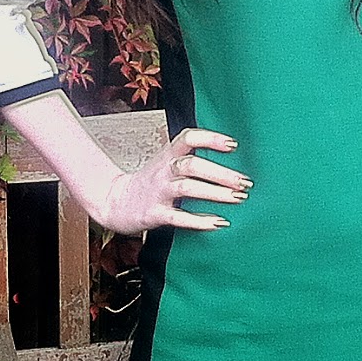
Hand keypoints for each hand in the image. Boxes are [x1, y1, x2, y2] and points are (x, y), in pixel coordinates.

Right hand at [95, 127, 248, 233]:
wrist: (116, 202)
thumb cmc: (152, 182)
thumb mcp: (168, 163)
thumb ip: (191, 158)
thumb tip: (233, 158)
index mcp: (169, 154)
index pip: (188, 138)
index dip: (210, 139)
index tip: (233, 145)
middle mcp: (164, 170)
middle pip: (192, 165)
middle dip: (221, 173)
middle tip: (245, 182)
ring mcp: (158, 192)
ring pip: (188, 188)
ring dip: (216, 193)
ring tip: (238, 198)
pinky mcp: (154, 214)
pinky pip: (178, 217)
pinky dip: (200, 220)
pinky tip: (219, 222)